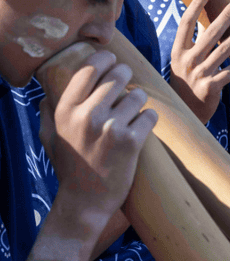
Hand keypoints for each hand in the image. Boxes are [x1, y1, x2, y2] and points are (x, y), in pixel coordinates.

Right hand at [39, 50, 156, 226]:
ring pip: (138, 95)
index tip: (113, 61)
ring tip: (131, 115)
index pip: (90, 68)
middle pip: (119, 75)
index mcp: (66, 110)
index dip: (106, 59)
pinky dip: (149, 120)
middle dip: (126, 77)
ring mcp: (110, 128)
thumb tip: (48, 91)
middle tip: (126, 87)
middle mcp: (87, 115)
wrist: (86, 202)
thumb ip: (49, 112)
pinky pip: (150, 115)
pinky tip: (141, 129)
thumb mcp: (51, 137)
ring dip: (138, 102)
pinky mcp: (131, 141)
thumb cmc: (70, 167)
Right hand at [170, 0, 229, 122]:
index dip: (196, 6)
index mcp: (178, 51)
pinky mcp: (210, 87)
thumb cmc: (185, 82)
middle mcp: (187, 60)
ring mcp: (199, 74)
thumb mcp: (183, 61)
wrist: (182, 113)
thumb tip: (204, 18)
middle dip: (225, 16)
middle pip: (209, 33)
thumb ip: (194, 41)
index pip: (187, 23)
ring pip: (223, 51)